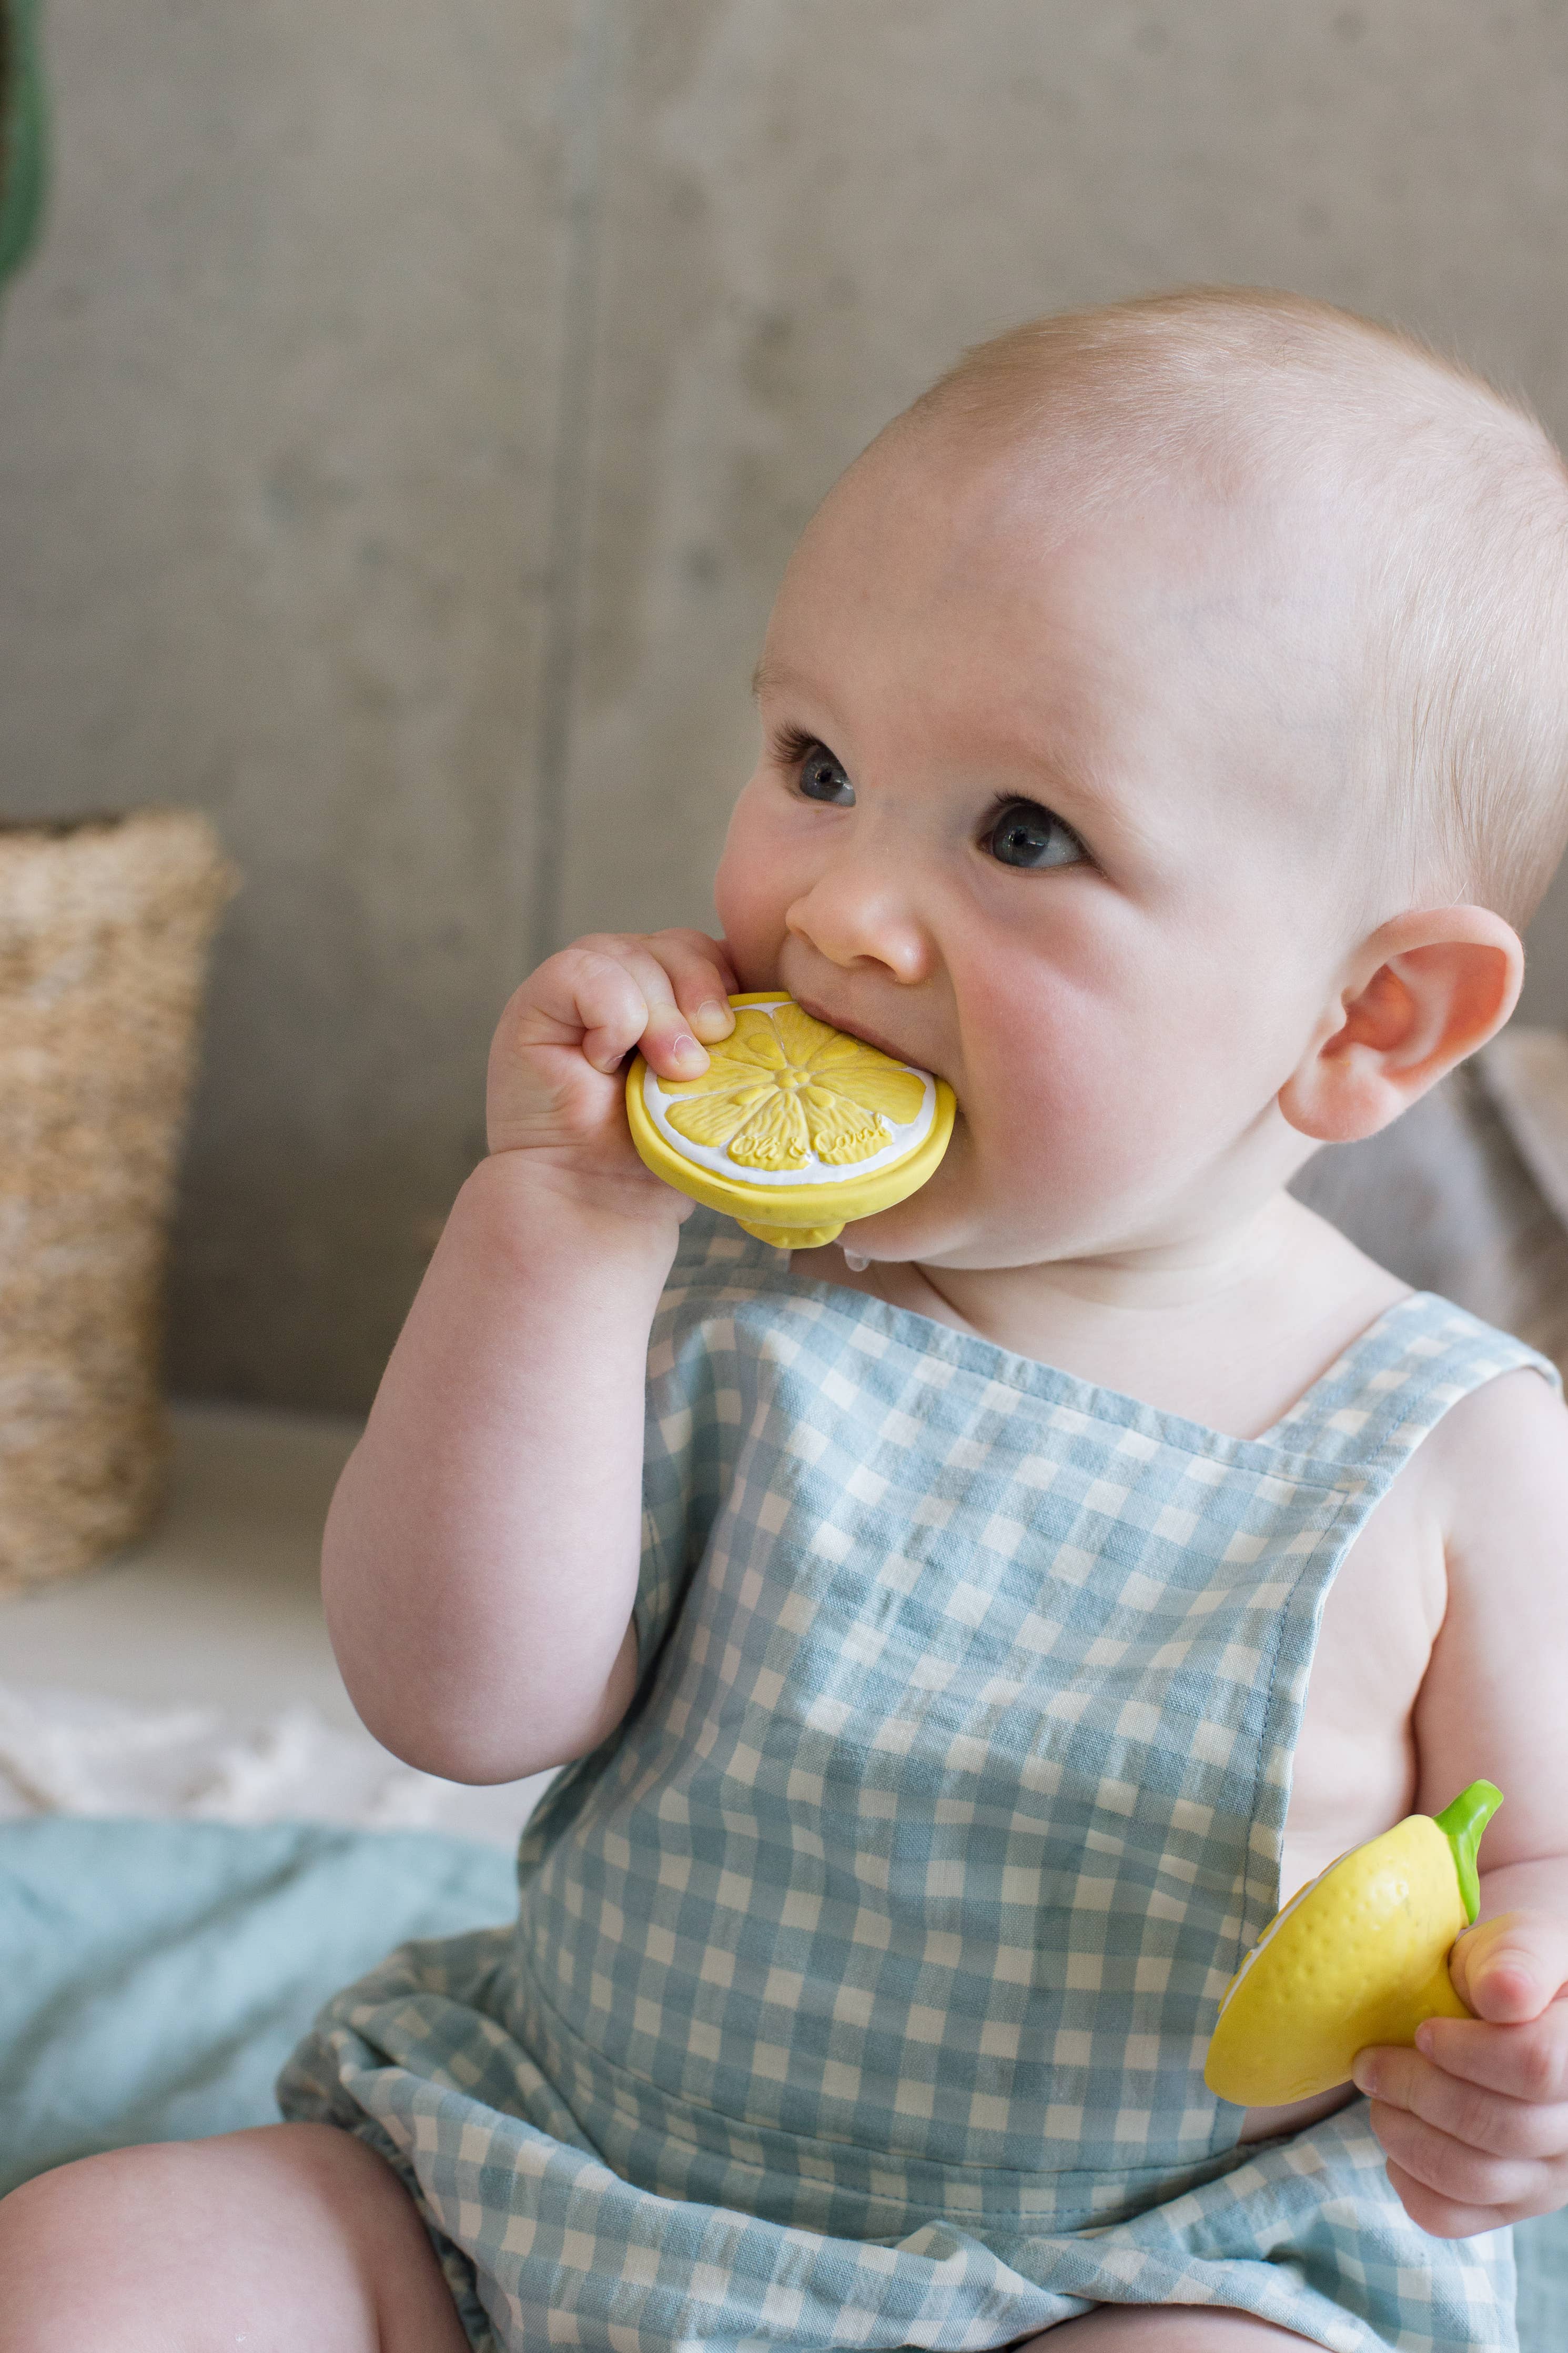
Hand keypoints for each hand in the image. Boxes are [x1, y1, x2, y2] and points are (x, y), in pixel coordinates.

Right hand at [485, 928, 737, 1190]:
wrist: (596, 1200)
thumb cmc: (659, 1150)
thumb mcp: (715, 1084)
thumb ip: (736, 1035)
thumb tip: (771, 999)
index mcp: (672, 993)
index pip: (711, 949)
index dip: (727, 984)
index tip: (734, 1038)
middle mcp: (626, 979)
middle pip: (678, 943)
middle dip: (701, 996)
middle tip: (698, 1064)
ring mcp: (579, 986)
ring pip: (633, 954)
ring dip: (661, 1017)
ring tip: (665, 1072)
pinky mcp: (538, 1001)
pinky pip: (583, 971)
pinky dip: (611, 1016)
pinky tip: (604, 1061)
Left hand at [1352, 1910, 1567, 2235]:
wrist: (1506, 2007)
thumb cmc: (1507, 1969)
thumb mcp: (1516, 1943)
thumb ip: (1516, 1958)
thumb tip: (1502, 1995)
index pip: (1536, 2065)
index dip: (1467, 2052)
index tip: (1423, 2031)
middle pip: (1499, 2127)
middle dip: (1418, 2090)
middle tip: (1371, 2061)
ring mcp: (1551, 2177)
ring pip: (1473, 2179)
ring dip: (1404, 2135)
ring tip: (1377, 2094)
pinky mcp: (1512, 2206)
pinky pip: (1453, 2217)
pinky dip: (1408, 2182)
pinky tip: (1397, 2140)